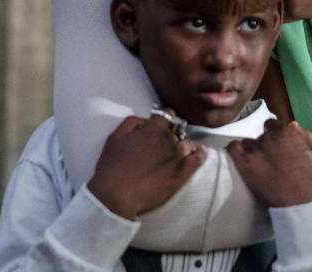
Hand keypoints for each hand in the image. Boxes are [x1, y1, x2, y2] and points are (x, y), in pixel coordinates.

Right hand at [87, 114, 204, 218]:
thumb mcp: (116, 137)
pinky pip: (199, 157)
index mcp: (153, 129)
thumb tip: (147, 120)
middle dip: (169, 135)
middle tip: (159, 148)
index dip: (163, 121)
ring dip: (181, 147)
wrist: (115, 196)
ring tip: (171, 156)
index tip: (160, 128)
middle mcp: (169, 139)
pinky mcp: (184, 173)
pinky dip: (198, 154)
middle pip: (177, 130)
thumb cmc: (112, 168)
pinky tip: (194, 155)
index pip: (168, 114)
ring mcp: (178, 156)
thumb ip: (133, 122)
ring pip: (188, 143)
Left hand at [227, 119, 311, 206]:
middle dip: (264, 145)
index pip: (272, 124)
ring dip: (252, 151)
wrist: (299, 201)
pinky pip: (233, 147)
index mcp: (288, 131)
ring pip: (248, 143)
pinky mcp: (245, 161)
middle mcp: (272, 136)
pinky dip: (235, 152)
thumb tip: (292, 125)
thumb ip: (302, 136)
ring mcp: (257, 148)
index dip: (273, 136)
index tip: (274, 147)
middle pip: (261, 135)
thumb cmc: (308, 180)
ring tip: (258, 166)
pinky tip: (241, 159)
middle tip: (268, 160)